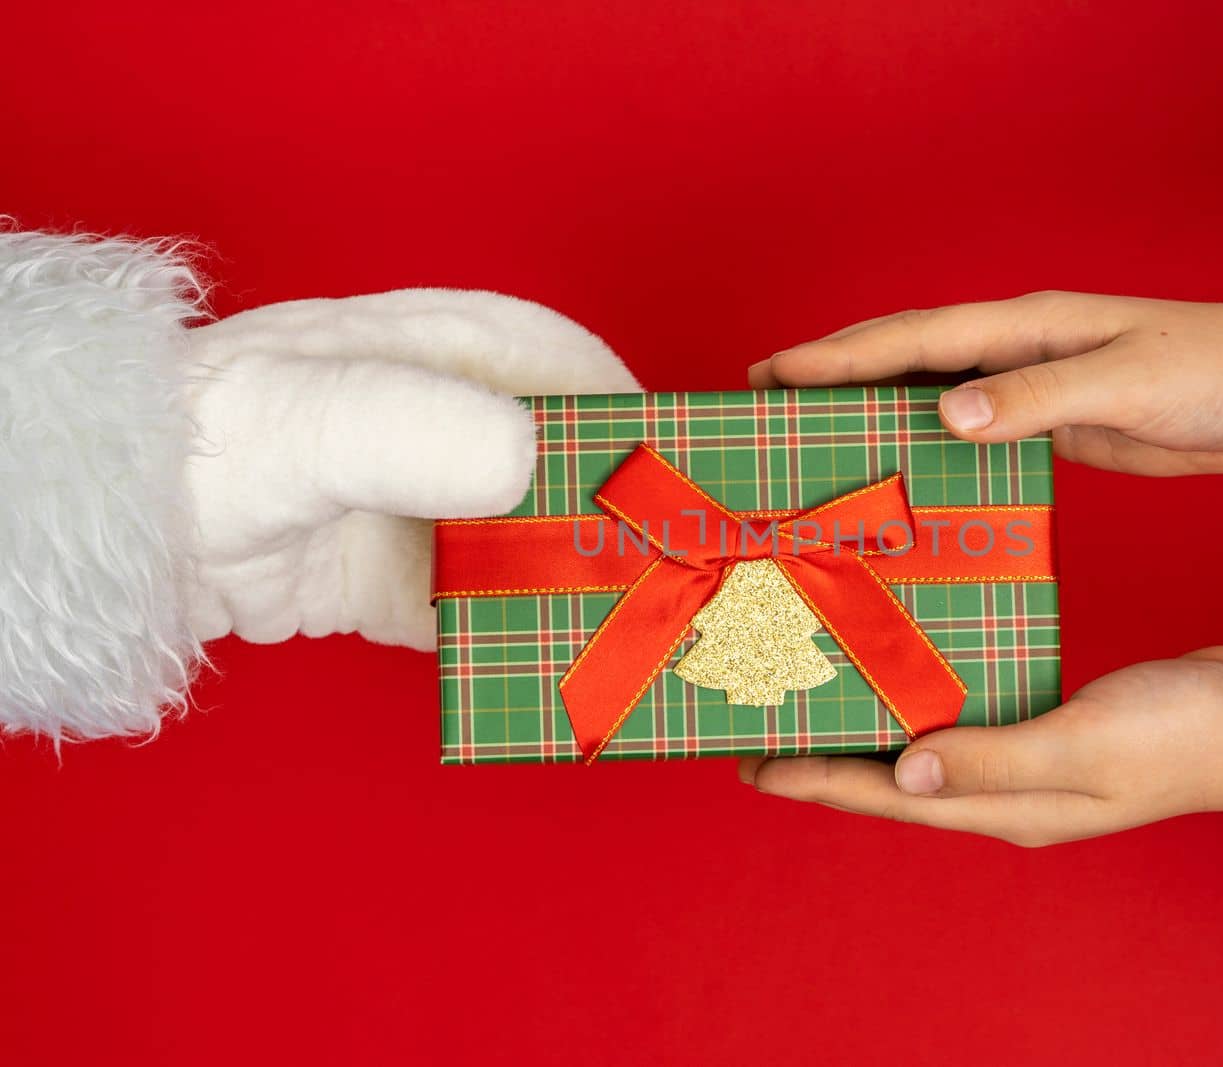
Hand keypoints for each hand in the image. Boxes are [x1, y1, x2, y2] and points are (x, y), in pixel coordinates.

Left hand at [184, 289, 637, 648]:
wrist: (113, 549)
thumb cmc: (196, 452)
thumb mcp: (297, 423)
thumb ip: (401, 427)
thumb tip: (524, 456)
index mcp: (431, 352)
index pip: (559, 363)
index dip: (622, 414)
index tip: (664, 475)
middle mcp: (443, 427)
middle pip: (563, 461)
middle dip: (616, 513)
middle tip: (664, 570)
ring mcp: (427, 509)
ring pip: (535, 540)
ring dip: (580, 584)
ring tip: (629, 630)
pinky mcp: (405, 585)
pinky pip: (488, 610)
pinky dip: (525, 641)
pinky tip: (552, 666)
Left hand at [740, 647, 1222, 872]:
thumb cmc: (1185, 732)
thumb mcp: (1084, 740)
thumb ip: (995, 756)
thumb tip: (904, 769)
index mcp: (1011, 806)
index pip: (890, 799)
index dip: (818, 782)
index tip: (752, 763)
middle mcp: (1010, 794)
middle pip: (895, 784)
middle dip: (828, 763)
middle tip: (764, 731)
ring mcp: (1032, 766)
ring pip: (927, 753)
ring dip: (872, 732)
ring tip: (819, 699)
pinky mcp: (1052, 730)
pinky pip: (968, 721)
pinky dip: (926, 704)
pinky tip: (911, 675)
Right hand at [750, 240, 1222, 474]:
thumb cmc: (1215, 371)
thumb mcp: (1128, 381)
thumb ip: (1038, 397)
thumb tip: (946, 412)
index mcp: (1027, 327)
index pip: (913, 340)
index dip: (838, 359)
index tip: (771, 374)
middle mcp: (1017, 350)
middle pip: (905, 360)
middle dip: (831, 377)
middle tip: (762, 402)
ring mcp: (1032, 387)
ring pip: (930, 397)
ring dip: (870, 414)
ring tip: (811, 444)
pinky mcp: (1053, 426)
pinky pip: (970, 437)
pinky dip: (925, 450)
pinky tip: (902, 479)